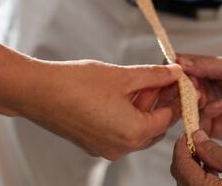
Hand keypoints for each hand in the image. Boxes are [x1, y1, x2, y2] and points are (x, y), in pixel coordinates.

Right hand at [19, 60, 181, 159]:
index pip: (168, 117)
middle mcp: (121, 148)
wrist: (38, 93)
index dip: (178, 96)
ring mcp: (105, 149)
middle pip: (154, 126)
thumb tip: (175, 72)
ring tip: (146, 80)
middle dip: (162, 102)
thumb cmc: (77, 84)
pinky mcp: (92, 143)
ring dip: (144, 106)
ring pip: (137, 129)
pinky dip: (128, 113)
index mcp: (133, 133)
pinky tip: (126, 91)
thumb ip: (153, 75)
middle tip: (167, 77)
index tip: (183, 80)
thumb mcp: (123, 75)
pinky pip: (119, 130)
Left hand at [171, 131, 221, 185]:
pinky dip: (204, 177)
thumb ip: (216, 153)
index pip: (181, 167)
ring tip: (209, 149)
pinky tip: (217, 166)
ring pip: (190, 183)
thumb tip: (197, 138)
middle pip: (182, 176)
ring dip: (195, 166)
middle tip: (200, 137)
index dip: (182, 145)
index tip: (190, 130)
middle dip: (187, 155)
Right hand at [177, 55, 221, 147]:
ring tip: (204, 96)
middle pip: (178, 85)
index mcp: (208, 70)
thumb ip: (206, 64)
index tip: (175, 70)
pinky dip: (205, 112)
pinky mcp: (207, 126)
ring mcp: (204, 107)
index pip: (182, 66)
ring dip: (192, 98)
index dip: (176, 68)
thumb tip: (179, 61)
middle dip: (182, 85)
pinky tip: (220, 107)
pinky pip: (194, 120)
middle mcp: (203, 88)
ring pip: (182, 103)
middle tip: (191, 84)